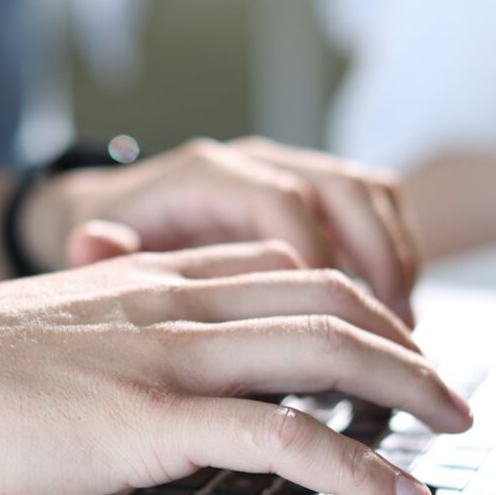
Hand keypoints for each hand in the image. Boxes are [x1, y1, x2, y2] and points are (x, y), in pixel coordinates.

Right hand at [0, 241, 470, 494]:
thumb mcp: (42, 334)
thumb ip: (105, 344)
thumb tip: (132, 391)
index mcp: (145, 279)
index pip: (281, 267)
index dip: (351, 301)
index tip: (384, 342)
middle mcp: (170, 303)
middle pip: (328, 295)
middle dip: (406, 340)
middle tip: (447, 388)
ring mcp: (164, 357)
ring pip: (326, 348)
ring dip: (409, 388)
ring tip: (456, 427)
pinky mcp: (148, 421)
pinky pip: (281, 436)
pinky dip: (356, 468)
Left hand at [22, 136, 423, 325]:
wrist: (107, 214)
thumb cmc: (108, 243)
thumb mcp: (93, 249)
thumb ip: (101, 252)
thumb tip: (91, 243)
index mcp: (204, 175)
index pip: (283, 203)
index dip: (317, 260)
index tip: (333, 325)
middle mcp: (254, 162)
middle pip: (343, 189)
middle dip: (378, 260)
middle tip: (394, 332)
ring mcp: (290, 169)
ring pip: (370, 192)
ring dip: (397, 257)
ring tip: (404, 328)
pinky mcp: (312, 189)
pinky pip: (376, 203)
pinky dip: (396, 250)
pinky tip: (392, 311)